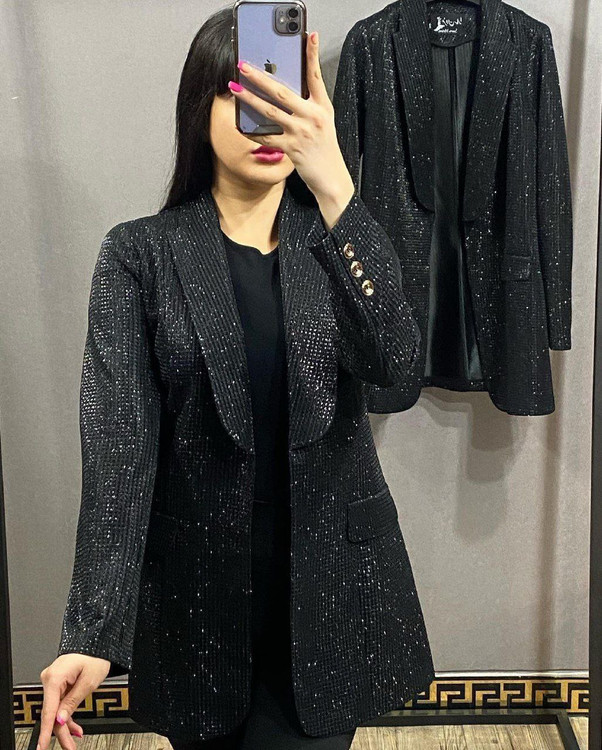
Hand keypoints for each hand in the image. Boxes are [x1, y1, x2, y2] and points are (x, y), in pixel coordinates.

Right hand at [38, 654, 109, 748]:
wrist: (99, 644)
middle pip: (52, 713)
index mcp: (54, 677)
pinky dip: (67, 714)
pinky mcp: (58, 683)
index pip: (48, 710)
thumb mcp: (88, 682)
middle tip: (69, 746)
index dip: (46, 732)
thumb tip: (60, 720)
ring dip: (66, 725)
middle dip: (61, 732)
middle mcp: (50, 679)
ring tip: (75, 738)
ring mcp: (53, 681)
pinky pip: (60, 703)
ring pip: (56, 710)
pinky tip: (74, 727)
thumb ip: (73, 702)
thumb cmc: (95, 656)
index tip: (42, 746)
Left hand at [228, 30, 354, 229]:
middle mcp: (312, 116)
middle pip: (282, 91)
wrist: (331, 177)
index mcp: (322, 107)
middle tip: (244, 66)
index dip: (312, 55)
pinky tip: (240, 124)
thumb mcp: (324, 122)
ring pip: (270, 111)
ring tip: (234, 89)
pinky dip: (252, 131)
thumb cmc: (325, 149)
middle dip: (260, 77)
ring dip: (249, 99)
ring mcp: (301, 132)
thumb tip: (286, 92)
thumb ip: (309, 105)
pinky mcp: (291, 148)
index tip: (309, 35)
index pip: (316, 76)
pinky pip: (266, 137)